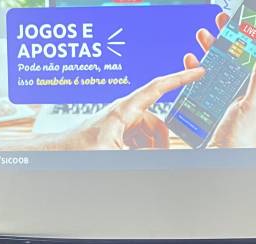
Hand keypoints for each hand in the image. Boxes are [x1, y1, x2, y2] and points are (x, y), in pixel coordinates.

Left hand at [48, 68, 205, 149]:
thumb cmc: (78, 151)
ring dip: (147, 148)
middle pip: (156, 121)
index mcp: (123, 110)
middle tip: (158, 156)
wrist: (58, 155)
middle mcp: (123, 112)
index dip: (180, 79)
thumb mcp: (114, 155)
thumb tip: (162, 156)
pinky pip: (137, 139)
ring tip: (134, 159)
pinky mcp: (116, 132)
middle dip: (161, 140)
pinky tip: (128, 158)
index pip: (157, 88)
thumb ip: (142, 155)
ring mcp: (119, 122)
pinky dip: (138, 150)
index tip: (198, 72)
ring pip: (147, 133)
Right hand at [184, 12, 255, 147]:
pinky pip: (200, 79)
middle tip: (224, 19)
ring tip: (203, 34)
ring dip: (210, 47)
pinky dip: (195, 67)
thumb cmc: (239, 140)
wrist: (218, 159)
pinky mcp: (207, 101)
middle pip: (236, 54)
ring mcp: (223, 94)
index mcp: (255, 87)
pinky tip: (191, 59)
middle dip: (229, 34)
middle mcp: (240, 89)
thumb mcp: (252, 106)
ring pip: (217, 63)